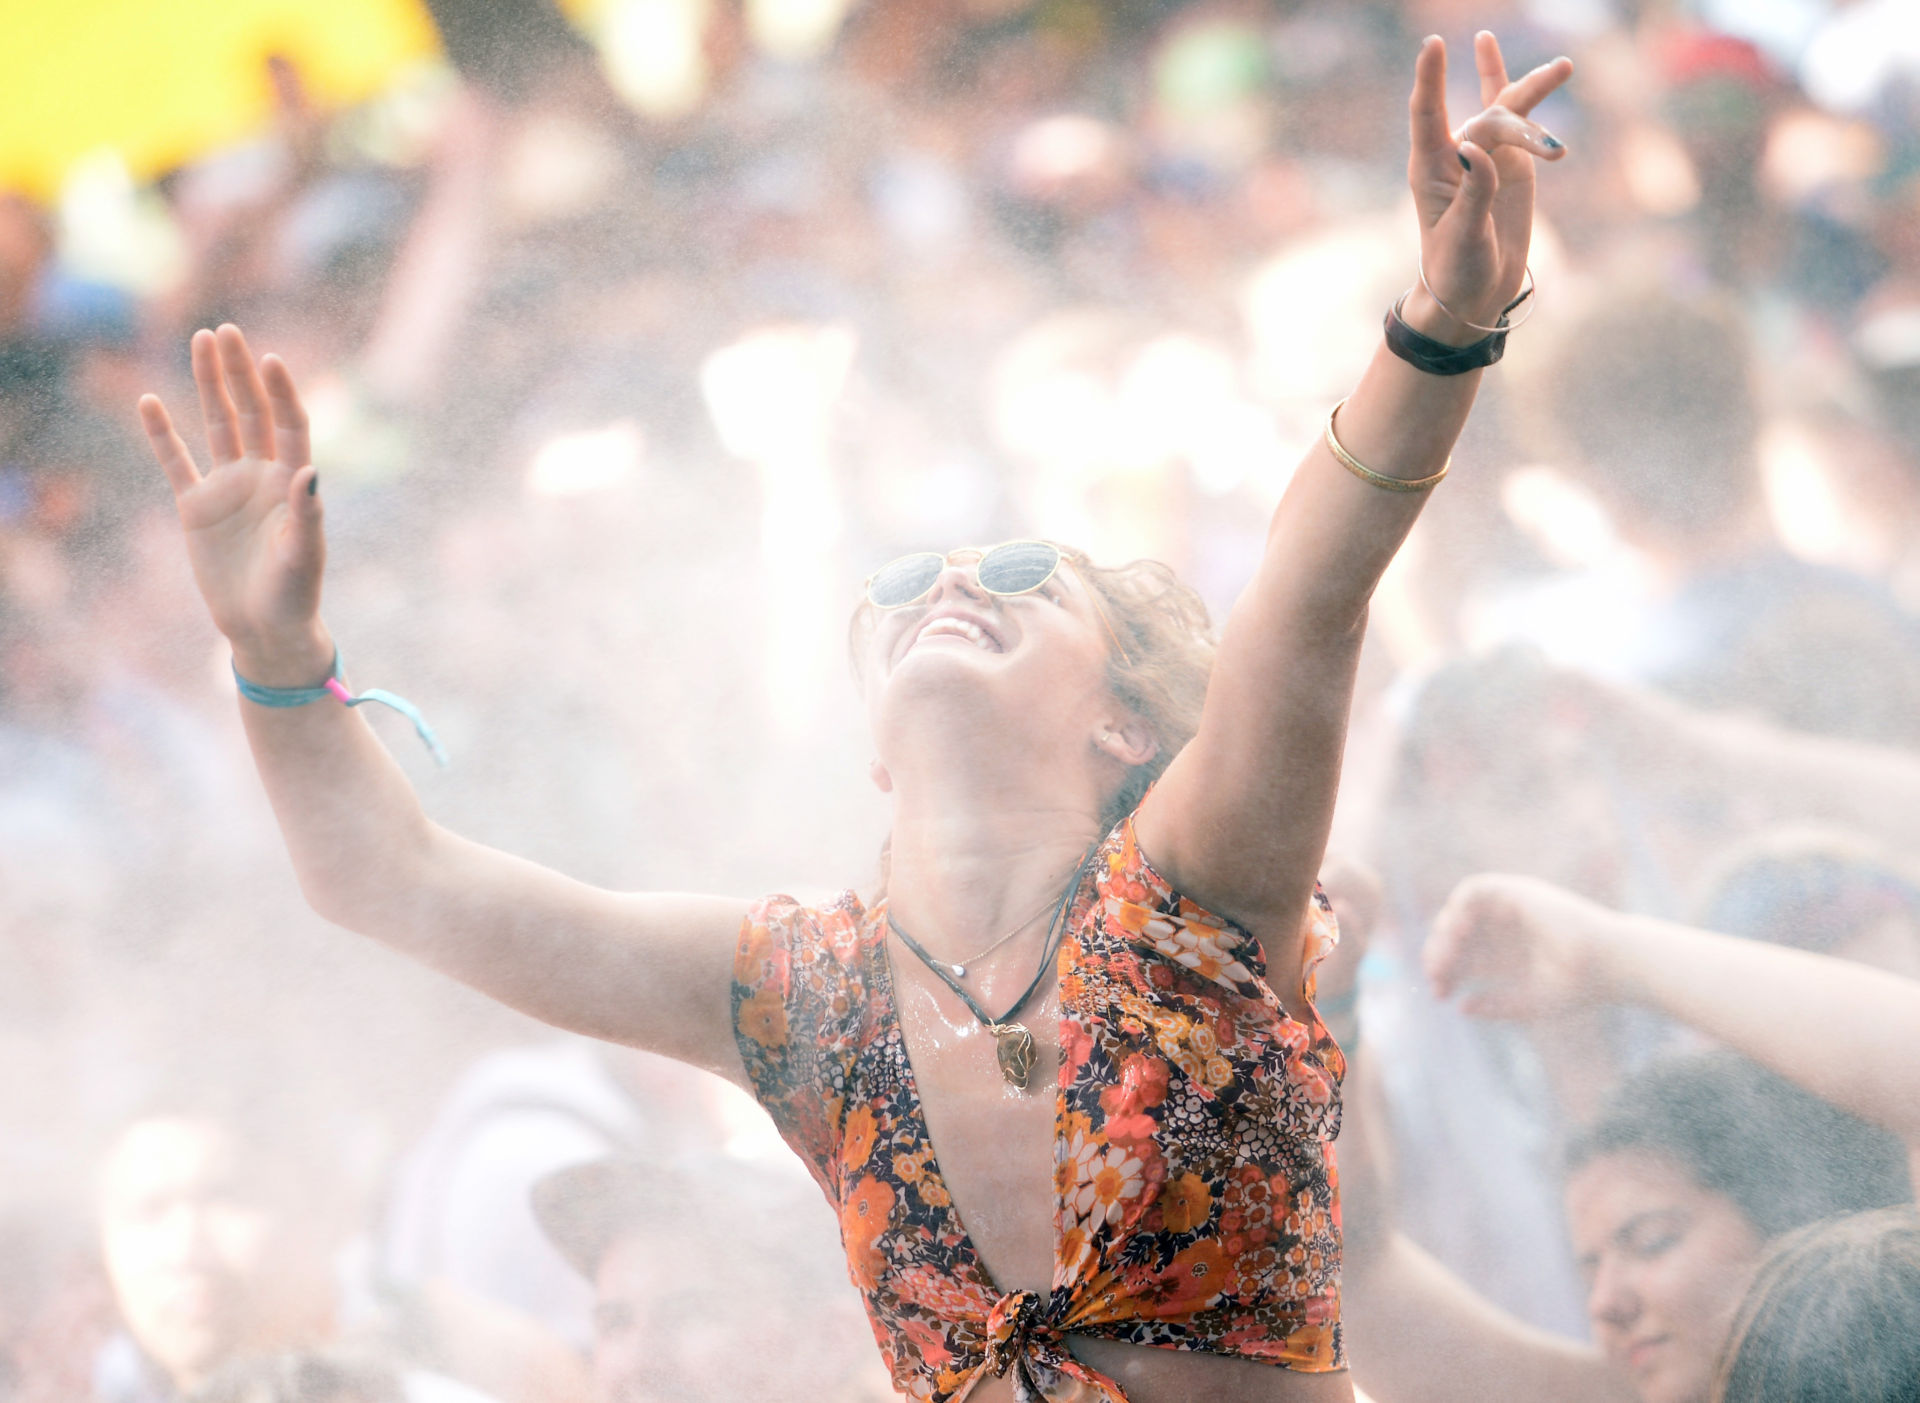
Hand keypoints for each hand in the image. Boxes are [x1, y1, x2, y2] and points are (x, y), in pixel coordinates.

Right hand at [138, 325, 331, 683]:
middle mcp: (262, 476)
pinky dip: (162, 435)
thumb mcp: (303, 554)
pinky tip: (150, 401)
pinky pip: (176, 462)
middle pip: (250, 412)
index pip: (289, 425)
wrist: (264, 627)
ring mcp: (228, 487)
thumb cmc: (294, 593)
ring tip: (201, 340)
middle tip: (226, 331)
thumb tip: (311, 471)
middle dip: (239, 372)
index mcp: (294, 482)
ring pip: (216, 425)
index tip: (269, 359)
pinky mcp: (197, 506)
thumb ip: (306, 513)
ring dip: (209, 385)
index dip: (281, 393)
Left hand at [1404, 33, 1571, 343]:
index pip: (1427, 113)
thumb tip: (1475, 146)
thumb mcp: (1463, 235)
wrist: (1473, 294)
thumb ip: (1474, 190)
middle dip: (1518, 118)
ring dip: (1534, 89)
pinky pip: (1520, 123)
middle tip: (1553, 130)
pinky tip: (1548, 71)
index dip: (1430, 78)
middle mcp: (1455, 154)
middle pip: (1486, 115)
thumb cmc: (1456, 269)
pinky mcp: (1511, 166)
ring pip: (1508, 113)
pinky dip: (1532, 98)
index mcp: (1431, 168)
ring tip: (1565, 67)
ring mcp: (1484, 156)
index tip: (1434, 44)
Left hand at [1425, 873, 1621, 1019]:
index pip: (1462, 960)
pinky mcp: (1517, 891)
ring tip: (1445, 957)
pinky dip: (1460, 905)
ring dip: (1445, 932)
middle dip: (1439, 956)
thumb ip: (1495, 1006)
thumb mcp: (1529, 1003)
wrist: (1610, 964)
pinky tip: (1459, 931)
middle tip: (1436, 977)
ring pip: (1459, 912)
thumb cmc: (1579, 986)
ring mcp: (1508, 910)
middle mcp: (1503, 932)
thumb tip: (1460, 1007)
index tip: (1440, 995)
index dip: (1445, 976)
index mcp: (1506, 956)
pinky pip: (1475, 888)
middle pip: (1455, 938)